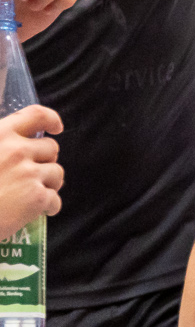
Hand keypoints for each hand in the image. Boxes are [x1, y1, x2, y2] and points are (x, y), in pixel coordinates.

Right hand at [0, 113, 61, 236]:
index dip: (51, 119)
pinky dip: (49, 206)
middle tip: (33, 174)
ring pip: (56, 173)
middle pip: (51, 148)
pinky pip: (55, 199)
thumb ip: (0, 145)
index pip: (36, 115)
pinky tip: (38, 211)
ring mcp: (28, 174)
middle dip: (45, 161)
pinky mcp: (36, 197)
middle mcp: (16, 151)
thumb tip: (14, 143)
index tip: (56, 127)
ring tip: (32, 193)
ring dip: (49, 183)